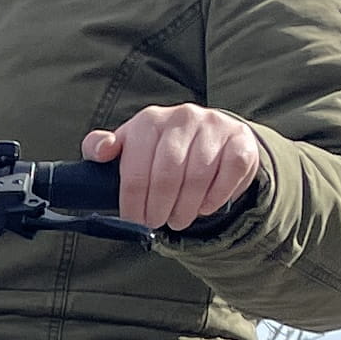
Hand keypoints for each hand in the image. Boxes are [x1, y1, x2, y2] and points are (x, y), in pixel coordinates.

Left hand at [84, 104, 262, 230]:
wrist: (212, 138)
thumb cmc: (161, 150)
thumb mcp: (129, 147)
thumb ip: (102, 147)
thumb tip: (100, 151)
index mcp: (149, 120)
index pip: (136, 168)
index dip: (133, 202)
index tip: (135, 220)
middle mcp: (182, 117)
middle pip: (167, 174)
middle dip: (159, 207)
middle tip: (157, 222)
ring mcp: (214, 126)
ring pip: (198, 177)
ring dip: (186, 208)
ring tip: (179, 219)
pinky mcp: (240, 140)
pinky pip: (229, 173)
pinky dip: (215, 197)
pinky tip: (204, 207)